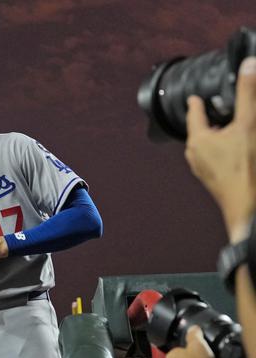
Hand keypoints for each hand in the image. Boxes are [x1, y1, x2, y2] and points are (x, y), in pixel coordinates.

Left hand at [184, 56, 255, 241]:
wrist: (248, 206)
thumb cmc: (247, 170)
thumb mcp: (249, 124)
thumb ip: (248, 94)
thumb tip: (248, 65)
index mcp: (198, 140)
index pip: (194, 113)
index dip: (197, 102)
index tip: (195, 96)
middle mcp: (195, 155)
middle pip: (200, 129)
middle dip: (210, 117)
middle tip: (219, 107)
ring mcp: (203, 169)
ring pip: (208, 144)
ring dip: (218, 134)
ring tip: (230, 126)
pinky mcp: (214, 178)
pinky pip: (216, 156)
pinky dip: (224, 147)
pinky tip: (237, 148)